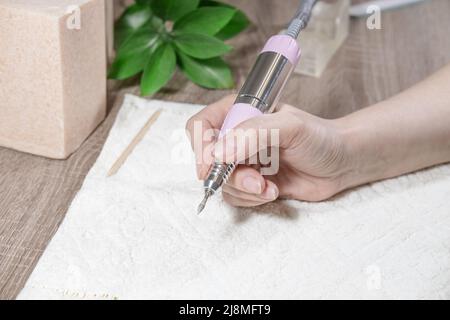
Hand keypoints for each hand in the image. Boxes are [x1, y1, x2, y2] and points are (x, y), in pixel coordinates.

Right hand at [186, 95, 352, 206]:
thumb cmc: (320, 137)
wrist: (341, 163)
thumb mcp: (289, 126)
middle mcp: (236, 138)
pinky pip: (235, 197)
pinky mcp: (252, 183)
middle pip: (208, 161)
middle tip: (256, 180)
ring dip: (244, 190)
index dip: (201, 147)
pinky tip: (273, 191)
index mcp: (239, 113)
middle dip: (230, 176)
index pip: (201, 127)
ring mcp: (243, 162)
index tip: (214, 165)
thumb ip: (253, 134)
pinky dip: (251, 198)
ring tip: (270, 187)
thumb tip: (218, 154)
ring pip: (221, 183)